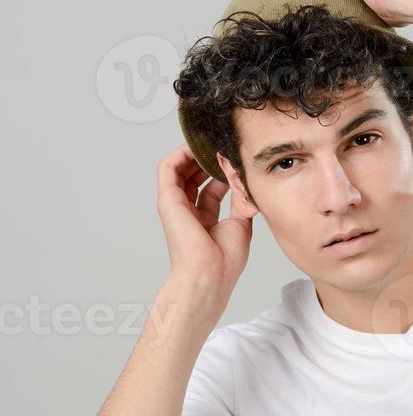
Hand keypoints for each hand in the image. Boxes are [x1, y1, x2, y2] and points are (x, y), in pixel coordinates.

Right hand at [156, 144, 252, 295]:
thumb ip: (240, 199)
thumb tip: (241, 178)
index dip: (221, 171)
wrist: (210, 274)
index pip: (210, 188)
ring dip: (194, 152)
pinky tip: (197, 146)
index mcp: (204, 220)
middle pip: (194, 176)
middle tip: (222, 145)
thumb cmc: (224, 260)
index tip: (233, 158)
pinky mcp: (168, 199)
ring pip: (180, 169)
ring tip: (211, 141)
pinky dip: (181, 153)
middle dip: (208, 159)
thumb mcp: (240, 222)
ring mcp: (176, 205)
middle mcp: (188, 211)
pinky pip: (168, 167)